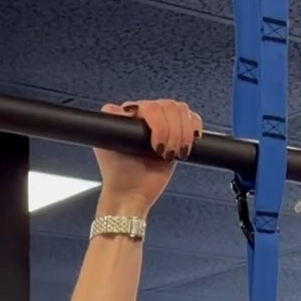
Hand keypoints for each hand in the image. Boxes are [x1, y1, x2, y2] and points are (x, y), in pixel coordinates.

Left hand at [93, 99, 202, 214]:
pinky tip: (186, 146)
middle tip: (165, 154)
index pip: (151, 106)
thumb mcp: (106, 148)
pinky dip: (193, 129)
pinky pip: (192, 119)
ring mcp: (163, 122)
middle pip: (169, 107)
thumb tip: (122, 109)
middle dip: (172, 132)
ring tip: (175, 153)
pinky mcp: (177, 132)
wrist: (132, 193)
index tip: (157, 146)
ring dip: (183, 133)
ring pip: (181, 111)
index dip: (159, 124)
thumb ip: (110, 125)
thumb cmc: (117, 174)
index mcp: (129, 115)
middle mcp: (146, 115)